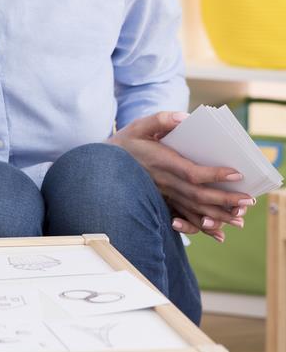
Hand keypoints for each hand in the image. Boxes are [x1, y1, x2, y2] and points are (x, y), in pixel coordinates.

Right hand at [107, 111, 255, 241]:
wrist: (103, 165)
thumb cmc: (125, 143)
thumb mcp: (139, 125)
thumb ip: (161, 119)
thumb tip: (184, 118)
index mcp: (161, 162)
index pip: (192, 173)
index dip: (215, 175)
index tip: (237, 174)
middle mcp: (163, 182)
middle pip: (198, 195)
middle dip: (225, 199)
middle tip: (249, 200)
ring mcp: (162, 195)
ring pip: (193, 210)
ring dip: (218, 216)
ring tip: (240, 218)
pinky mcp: (162, 202)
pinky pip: (184, 218)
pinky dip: (202, 227)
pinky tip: (218, 233)